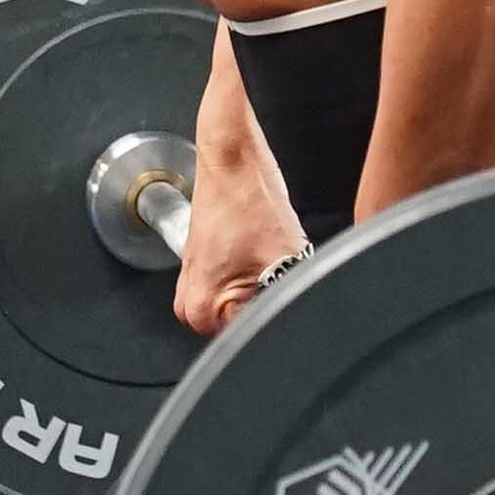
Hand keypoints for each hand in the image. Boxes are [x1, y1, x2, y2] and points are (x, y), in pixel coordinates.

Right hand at [173, 157, 308, 339]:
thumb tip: (304, 321)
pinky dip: (255, 273)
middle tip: (279, 273)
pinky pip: (235, 286)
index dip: (276, 316)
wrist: (232, 157)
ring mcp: (195, 281)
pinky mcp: (205, 264)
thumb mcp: (287, 258)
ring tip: (270, 257)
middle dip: (267, 303)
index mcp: (201, 309)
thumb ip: (292, 298)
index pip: (247, 337)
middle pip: (242, 324)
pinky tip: (262, 250)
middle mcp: (190, 300)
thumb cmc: (249, 195)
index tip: (287, 296)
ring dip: (262, 287)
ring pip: (241, 304)